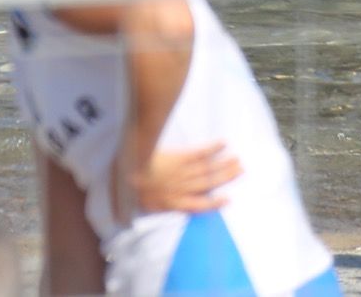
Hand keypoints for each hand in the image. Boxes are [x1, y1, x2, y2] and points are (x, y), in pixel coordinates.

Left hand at [117, 142, 242, 217]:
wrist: (128, 173)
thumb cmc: (124, 187)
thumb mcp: (125, 201)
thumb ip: (127, 209)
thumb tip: (119, 218)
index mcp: (170, 202)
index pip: (197, 205)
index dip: (213, 203)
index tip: (228, 199)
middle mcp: (181, 189)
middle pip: (207, 184)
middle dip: (225, 178)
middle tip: (241, 170)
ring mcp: (182, 173)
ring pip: (207, 170)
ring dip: (223, 165)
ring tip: (238, 160)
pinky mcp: (180, 157)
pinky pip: (199, 154)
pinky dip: (212, 149)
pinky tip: (223, 142)